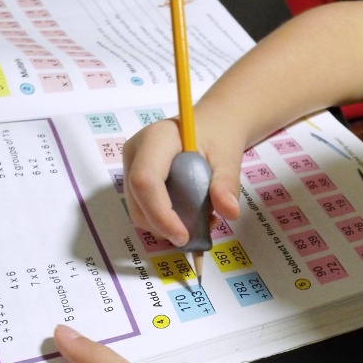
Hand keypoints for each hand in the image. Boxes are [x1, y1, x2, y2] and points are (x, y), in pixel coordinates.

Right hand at [123, 118, 242, 247]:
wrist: (212, 126)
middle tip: (202, 230)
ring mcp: (132, 167)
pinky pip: (145, 210)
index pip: (145, 180)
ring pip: (139, 211)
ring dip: (167, 226)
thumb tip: (230, 212)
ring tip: (203, 219)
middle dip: (165, 226)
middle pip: (138, 201)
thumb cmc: (218, 135)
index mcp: (155, 138)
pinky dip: (167, 222)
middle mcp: (136, 153)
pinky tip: (193, 216)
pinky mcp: (135, 182)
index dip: (160, 213)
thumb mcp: (228, 156)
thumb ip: (227, 183)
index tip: (184, 236)